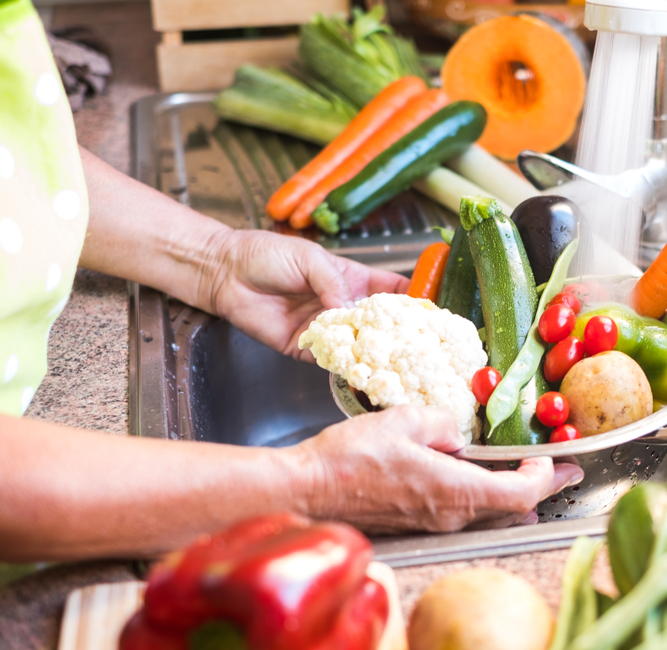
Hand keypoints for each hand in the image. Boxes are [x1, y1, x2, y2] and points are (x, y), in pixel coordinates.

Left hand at [204, 230, 407, 359]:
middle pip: (380, 324)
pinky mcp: (306, 349)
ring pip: (359, 346)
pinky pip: (331, 361)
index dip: (413, 299)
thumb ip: (333, 282)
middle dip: (401, 333)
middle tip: (423, 344)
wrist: (226, 273)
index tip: (433, 309)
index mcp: (351, 280)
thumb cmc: (266, 255)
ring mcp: (326, 330)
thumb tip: (350, 308)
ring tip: (400, 362)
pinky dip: (345, 366)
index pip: (392, 291)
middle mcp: (343, 307)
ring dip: (376, 354)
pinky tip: (361, 369)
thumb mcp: (309, 258)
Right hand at [290, 406, 584, 532]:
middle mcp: (451, 517)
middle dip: (545, 489)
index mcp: (455, 491)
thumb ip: (444, 422)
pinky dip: (488, 501)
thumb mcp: (404, 420)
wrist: (308, 492)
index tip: (557, 458)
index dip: (547, 476)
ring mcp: (435, 525)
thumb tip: (457, 435)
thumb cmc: (350, 457)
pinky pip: (467, 516)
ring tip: (536, 478)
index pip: (521, 493)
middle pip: (514, 510)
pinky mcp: (420, 525)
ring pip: (492, 516)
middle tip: (567, 472)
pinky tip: (485, 484)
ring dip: (517, 496)